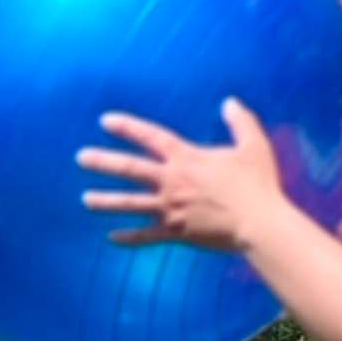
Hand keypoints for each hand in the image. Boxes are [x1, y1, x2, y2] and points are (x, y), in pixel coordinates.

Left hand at [80, 99, 305, 253]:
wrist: (260, 223)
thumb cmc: (260, 184)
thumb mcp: (255, 146)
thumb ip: (240, 122)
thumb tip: (229, 101)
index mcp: (188, 159)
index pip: (152, 137)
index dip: (128, 127)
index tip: (105, 121)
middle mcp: (172, 182)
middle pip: (130, 169)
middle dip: (103, 162)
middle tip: (81, 157)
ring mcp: (171, 208)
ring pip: (130, 203)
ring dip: (105, 201)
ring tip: (86, 199)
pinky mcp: (177, 232)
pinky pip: (147, 236)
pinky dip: (129, 238)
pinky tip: (112, 238)